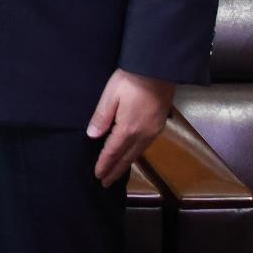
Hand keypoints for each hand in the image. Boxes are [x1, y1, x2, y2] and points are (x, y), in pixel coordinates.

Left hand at [86, 68, 175, 186]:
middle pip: (127, 158)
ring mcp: (153, 131)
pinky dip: (135, 155)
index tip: (97, 176)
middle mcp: (142, 135)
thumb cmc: (131, 80)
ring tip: (117, 173)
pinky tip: (131, 155)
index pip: (112, 152)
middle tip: (105, 183)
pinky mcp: (160, 125)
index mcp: (128, 129)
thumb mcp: (111, 95)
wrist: (159, 69)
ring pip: (137, 154)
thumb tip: (92, 136)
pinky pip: (145, 147)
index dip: (104, 165)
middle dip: (115, 171)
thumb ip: (101, 117)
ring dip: (126, 165)